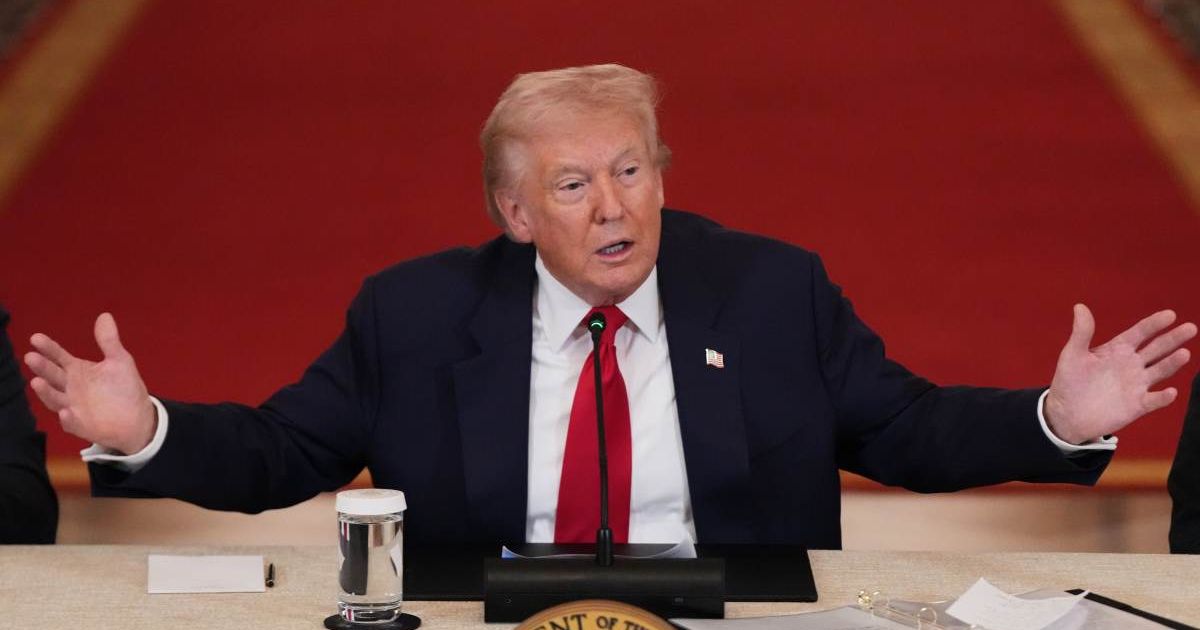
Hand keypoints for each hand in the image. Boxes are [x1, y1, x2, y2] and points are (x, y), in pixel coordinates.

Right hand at [23, 313, 155, 454]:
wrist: (138, 417)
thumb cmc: (124, 388)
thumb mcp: (119, 361)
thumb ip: (109, 341)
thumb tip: (105, 315)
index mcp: (77, 371)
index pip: (58, 357)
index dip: (48, 348)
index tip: (36, 337)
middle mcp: (70, 388)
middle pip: (52, 376)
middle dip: (42, 367)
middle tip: (31, 357)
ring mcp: (73, 407)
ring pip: (55, 399)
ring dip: (46, 392)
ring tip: (37, 382)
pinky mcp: (81, 425)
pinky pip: (71, 423)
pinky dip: (67, 419)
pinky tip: (66, 412)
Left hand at [1045, 304, 1195, 443]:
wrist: (1066, 414)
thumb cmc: (1069, 382)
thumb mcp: (1073, 355)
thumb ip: (1081, 333)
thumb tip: (1080, 306)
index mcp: (1118, 349)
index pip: (1140, 333)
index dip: (1154, 324)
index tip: (1170, 315)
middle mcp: (1131, 364)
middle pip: (1157, 348)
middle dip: (1173, 338)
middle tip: (1190, 328)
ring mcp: (1136, 384)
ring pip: (1160, 371)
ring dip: (1172, 363)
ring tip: (1184, 353)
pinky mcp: (1137, 405)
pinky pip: (1154, 400)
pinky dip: (1162, 397)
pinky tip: (1170, 392)